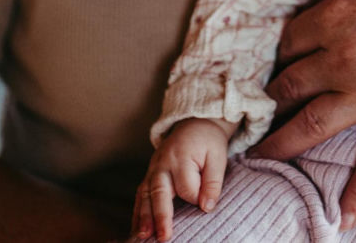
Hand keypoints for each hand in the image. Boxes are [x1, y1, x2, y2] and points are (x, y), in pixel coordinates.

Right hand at [132, 118, 231, 241]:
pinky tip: (137, 229)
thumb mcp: (218, 157)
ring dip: (143, 217)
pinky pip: (140, 194)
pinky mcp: (149, 175)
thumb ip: (213, 182)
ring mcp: (152, 169)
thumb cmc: (208, 143)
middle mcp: (162, 163)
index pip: (186, 187)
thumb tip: (206, 207)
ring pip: (145, 194)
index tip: (205, 204)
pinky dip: (137, 212)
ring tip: (143, 237)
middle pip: (159, 191)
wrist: (195, 125)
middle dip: (161, 216)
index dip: (196, 198)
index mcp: (181, 156)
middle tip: (163, 237)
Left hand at [250, 0, 355, 229]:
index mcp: (332, 15)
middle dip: (271, 100)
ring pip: (313, 125)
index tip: (278, 62)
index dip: (280, 52)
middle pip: (290, 86)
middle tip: (259, 113)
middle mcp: (343, 57)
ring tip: (262, 159)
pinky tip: (342, 217)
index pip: (287, 42)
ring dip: (283, 145)